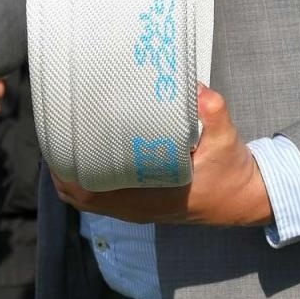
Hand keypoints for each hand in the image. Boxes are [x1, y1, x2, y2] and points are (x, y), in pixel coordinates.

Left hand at [51, 85, 273, 226]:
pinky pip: (105, 197)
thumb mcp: (227, 138)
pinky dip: (89, 180)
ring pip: (90, 199)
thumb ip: (212, 112)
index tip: (58, 140)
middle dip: (62, 167)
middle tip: (54, 131)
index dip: (68, 170)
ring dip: (72, 174)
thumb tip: (196, 88)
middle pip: (81, 196)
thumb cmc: (232, 171)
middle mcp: (139, 208)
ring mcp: (139, 209)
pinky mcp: (144, 205)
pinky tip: (88, 153)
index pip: (93, 193)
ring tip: (63, 139)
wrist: (245, 198)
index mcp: (151, 197)